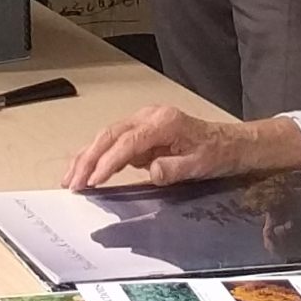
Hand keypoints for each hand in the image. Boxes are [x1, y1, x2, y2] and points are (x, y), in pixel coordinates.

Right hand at [65, 104, 300, 189]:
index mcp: (163, 122)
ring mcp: (143, 123)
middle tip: (72, 183)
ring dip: (86, 157)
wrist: (231, 144)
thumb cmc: (217, 153)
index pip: (127, 142)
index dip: (108, 162)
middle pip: (109, 135)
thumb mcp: (201, 164)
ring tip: (69, 179)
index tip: (93, 181)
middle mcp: (149, 117)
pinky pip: (113, 143)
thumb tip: (151, 172)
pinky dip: (97, 157)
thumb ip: (175, 168)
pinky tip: (84, 171)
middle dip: (87, 159)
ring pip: (106, 137)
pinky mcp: (141, 134)